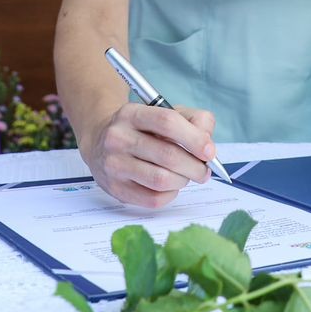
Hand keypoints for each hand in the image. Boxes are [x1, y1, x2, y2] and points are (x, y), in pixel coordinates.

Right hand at [81, 101, 218, 207]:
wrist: (100, 141)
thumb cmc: (143, 128)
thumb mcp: (166, 112)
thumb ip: (194, 121)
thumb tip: (208, 145)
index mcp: (132, 114)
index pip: (167, 122)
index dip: (194, 138)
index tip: (210, 151)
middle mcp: (118, 138)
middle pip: (167, 155)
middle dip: (195, 166)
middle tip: (204, 170)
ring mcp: (114, 165)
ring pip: (161, 180)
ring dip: (183, 180)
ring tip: (186, 176)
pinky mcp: (114, 188)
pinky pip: (152, 199)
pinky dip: (170, 195)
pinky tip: (171, 186)